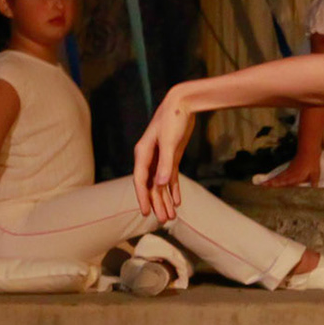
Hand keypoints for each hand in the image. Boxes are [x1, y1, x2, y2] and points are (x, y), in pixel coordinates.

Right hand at [134, 87, 198, 221]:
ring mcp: (160, 157)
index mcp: (143, 153)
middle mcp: (149, 157)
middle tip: (164, 221)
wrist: (182, 103)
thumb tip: (160, 184)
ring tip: (171, 217)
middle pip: (152, 185)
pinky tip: (177, 201)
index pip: (141, 180)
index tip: (146, 213)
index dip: (143, 197)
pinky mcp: (171, 156)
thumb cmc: (173, 119)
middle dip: (157, 204)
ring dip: (166, 200)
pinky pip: (170, 177)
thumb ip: (165, 163)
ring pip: (161, 184)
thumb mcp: (169, 142)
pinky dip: (173, 189)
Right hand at [259, 156, 319, 186]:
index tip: (271, 188)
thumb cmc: (312, 163)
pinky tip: (271, 181)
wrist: (308, 151)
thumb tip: (314, 191)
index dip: (278, 185)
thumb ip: (314, 183)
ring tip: (262, 185)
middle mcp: (290, 174)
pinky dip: (274, 178)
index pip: (286, 182)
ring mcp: (288, 171)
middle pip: (279, 180)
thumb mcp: (316, 174)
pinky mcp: (288, 169)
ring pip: (278, 177)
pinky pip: (280, 175)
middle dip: (270, 184)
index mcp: (296, 176)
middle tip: (261, 187)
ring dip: (270, 181)